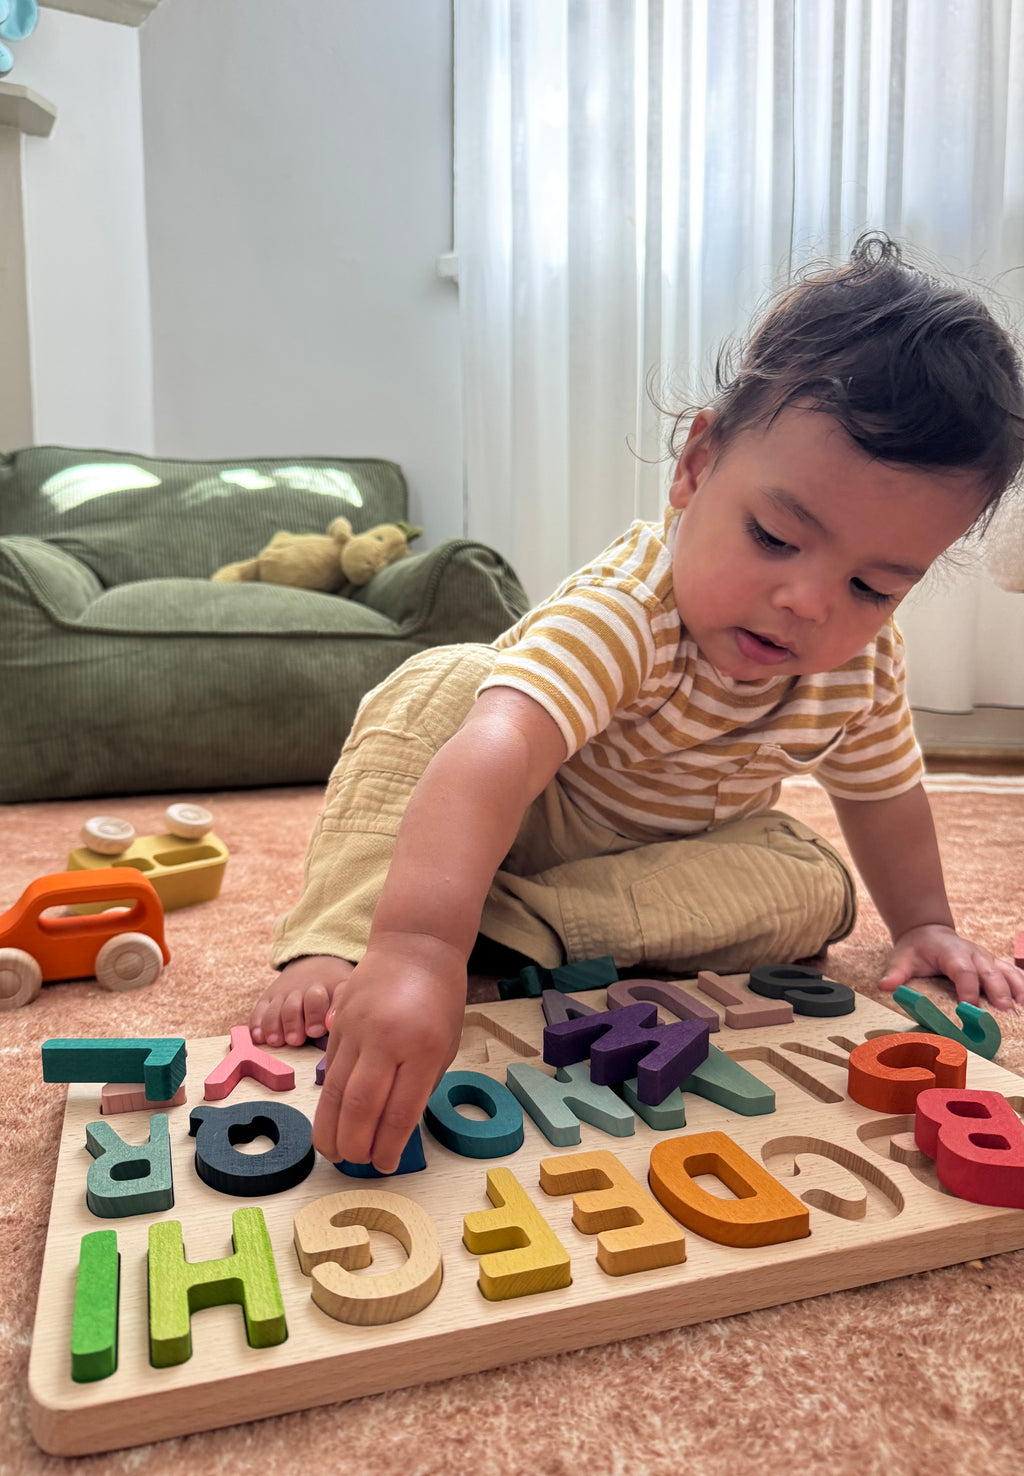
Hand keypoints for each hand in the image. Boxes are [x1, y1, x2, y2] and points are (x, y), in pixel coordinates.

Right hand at [250, 955, 353, 1046]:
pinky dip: (257, 1024)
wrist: (316, 962)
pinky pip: (260, 1011)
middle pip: (295, 1006)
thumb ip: (341, 1006)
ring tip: (276, 1041)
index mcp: (329, 987)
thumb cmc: (335, 988)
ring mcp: (284, 994)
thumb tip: (333, 1024)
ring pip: (276, 1010)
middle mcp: (304, 989)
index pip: (323, 997)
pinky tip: (258, 1037)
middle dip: (294, 1023)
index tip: (324, 1028)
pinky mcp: (268, 998)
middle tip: (296, 1040)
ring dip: (274, 1026)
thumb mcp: (346, 990)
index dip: (322, 1012)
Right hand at [313, 932, 466, 1172]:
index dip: (387, 1147)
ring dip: (330, 1130)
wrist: (415, 945)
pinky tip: (332, 1119)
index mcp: (424, 1049)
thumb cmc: (440, 999)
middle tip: (356, 1163)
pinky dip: (328, 1101)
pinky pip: (329, 1071)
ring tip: (333, 1153)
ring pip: (334, 1092)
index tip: (384, 1165)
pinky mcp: (337, 1023)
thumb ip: (421, 1086)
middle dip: (354, 1145)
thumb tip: (393, 1130)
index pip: (398, 1112)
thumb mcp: (445, 1046)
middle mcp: (387, 1040)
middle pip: (359, 1106)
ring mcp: (357, 1030)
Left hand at [879, 923, 1023, 1010]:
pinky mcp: (995, 964)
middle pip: (990, 974)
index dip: (968, 990)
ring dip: (1016, 991)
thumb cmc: (917, 949)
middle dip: (998, 994)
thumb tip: (885, 987)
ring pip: (1007, 973)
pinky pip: (1014, 974)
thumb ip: (896, 973)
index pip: (963, 972)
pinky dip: (1023, 987)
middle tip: (1005, 1015)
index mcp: (953, 953)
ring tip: (1021, 1012)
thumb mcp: (902, 958)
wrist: (929, 932)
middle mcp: (975, 955)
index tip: (969, 1009)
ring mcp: (988, 959)